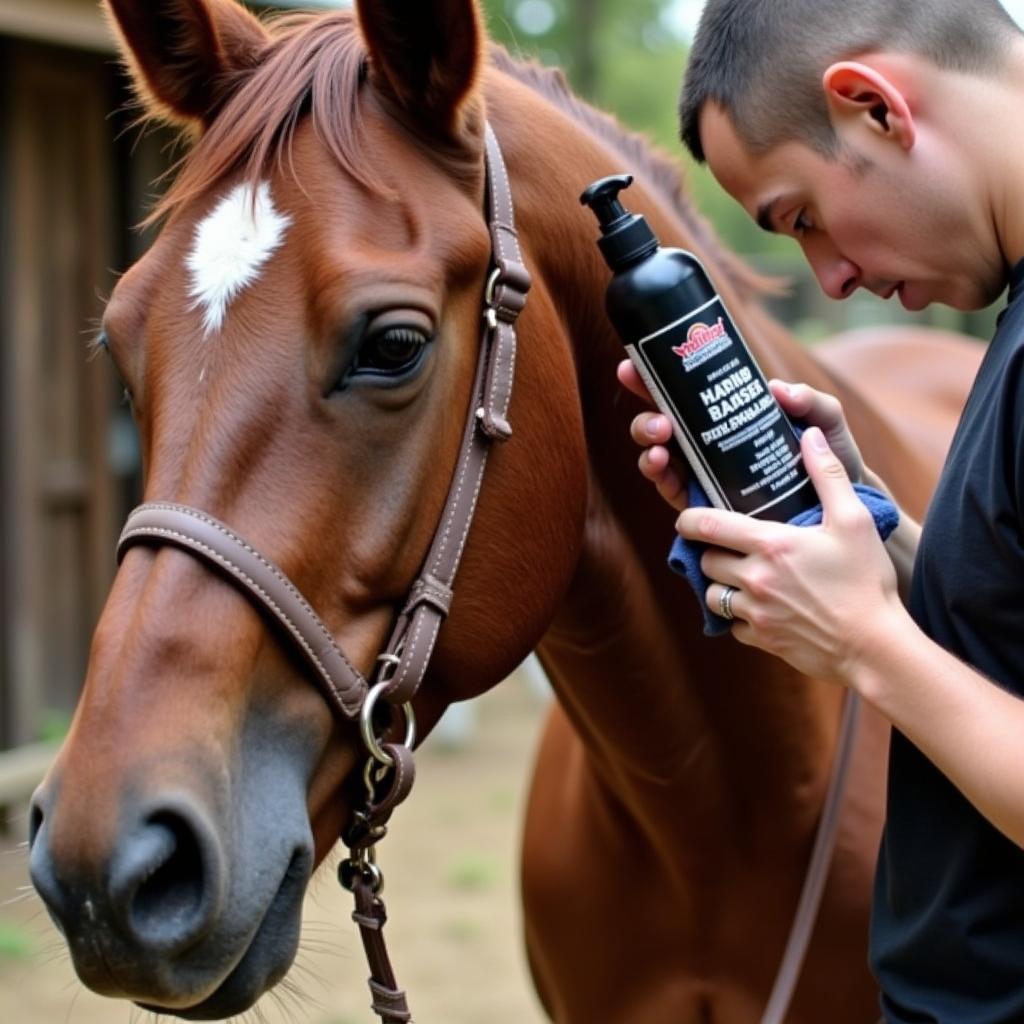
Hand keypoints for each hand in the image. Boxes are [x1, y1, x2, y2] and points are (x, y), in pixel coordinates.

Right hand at [617, 360, 867, 503]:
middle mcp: (706, 444)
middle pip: (660, 425)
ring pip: (659, 458)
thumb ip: (812, 402)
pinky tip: (664, 469)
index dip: (650, 379)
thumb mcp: (826, 425)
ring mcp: (702, 475)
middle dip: (645, 419)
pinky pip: (672, 493)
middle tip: (662, 421)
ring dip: (649, 450)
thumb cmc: (830, 463)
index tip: (630, 366)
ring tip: (661, 447)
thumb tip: (776, 389)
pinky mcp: (706, 506)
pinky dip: (662, 480)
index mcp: (725, 417)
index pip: (681, 394)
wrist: (841, 511)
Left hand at [678, 427, 899, 683]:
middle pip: (706, 560)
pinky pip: (732, 626)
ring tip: (739, 577)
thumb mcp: (854, 520)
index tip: (688, 518)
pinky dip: (737, 617)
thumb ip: (827, 475)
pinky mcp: (762, 640)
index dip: (689, 520)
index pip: (707, 526)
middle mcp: (754, 579)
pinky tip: (758, 607)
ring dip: (720, 585)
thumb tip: (809, 434)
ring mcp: (755, 612)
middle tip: (728, 546)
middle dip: (711, 552)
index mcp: (771, 545)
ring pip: (712, 595)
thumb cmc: (866, 581)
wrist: (875, 647)